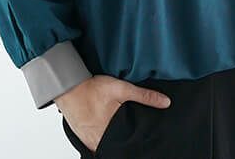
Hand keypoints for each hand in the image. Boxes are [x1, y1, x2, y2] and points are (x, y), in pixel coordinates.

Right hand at [55, 75, 171, 153]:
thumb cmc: (92, 88)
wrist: (69, 87)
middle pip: (117, 146)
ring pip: (106, 147)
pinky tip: (106, 134)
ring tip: (119, 134)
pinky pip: (95, 146)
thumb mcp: (121, 88)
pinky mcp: (83, 138)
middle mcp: (99, 139)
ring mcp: (90, 140)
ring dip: (112, 142)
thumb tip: (165, 103)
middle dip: (124, 142)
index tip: (141, 140)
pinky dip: (102, 142)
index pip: (128, 144)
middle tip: (129, 134)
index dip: (135, 142)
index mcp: (111, 130)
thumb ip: (144, 96)